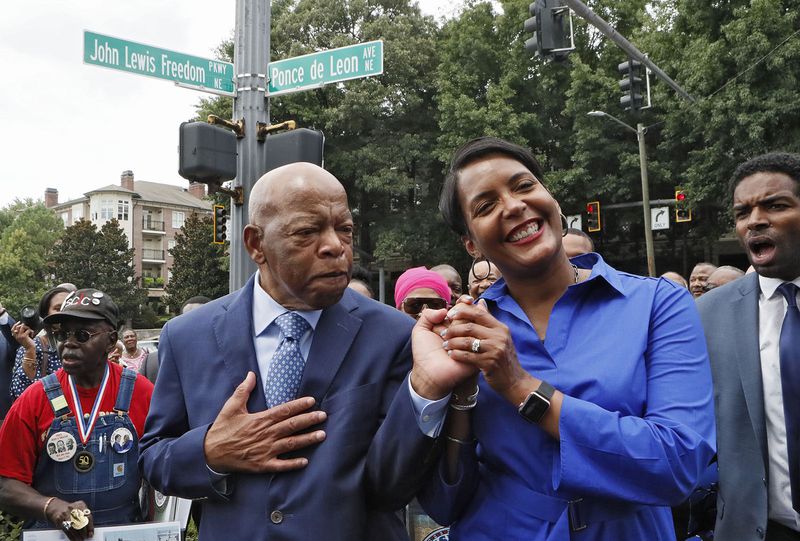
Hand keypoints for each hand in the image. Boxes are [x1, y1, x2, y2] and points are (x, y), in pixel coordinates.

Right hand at [11, 322, 34, 348]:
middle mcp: (17, 336)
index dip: (15, 325)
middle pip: (18, 326)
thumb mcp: (23, 337)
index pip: (12, 329)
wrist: (30, 348)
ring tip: (31, 331)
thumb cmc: (28, 342)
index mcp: (16, 336)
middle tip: (28, 328)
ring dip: (28, 328)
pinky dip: (31, 331)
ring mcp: (20, 336)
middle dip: (24, 326)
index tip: (19, 322)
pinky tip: (32, 335)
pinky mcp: (24, 336)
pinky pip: (28, 330)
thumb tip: (22, 325)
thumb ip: (22, 332)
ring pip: (23, 327)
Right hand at [45, 498, 93, 540]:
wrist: (56, 507)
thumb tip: (89, 530)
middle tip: (85, 537)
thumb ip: (85, 517)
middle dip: (83, 531)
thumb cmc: (70, 510)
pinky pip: (66, 529)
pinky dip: (70, 535)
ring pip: (73, 526)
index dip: (90, 527)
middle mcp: (73, 508)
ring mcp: (65, 513)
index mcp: (81, 505)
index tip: (90, 534)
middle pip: (80, 521)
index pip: (88, 516)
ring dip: (77, 535)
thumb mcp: (79, 509)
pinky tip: (73, 539)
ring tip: (80, 539)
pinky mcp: (59, 519)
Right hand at [204, 372, 326, 472]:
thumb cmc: (221, 429)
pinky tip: (305, 461)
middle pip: (292, 426)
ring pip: (291, 444)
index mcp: (260, 420)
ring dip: (307, 439)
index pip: (284, 410)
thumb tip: (251, 374)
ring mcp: (265, 451)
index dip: (299, 405)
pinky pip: (281, 465)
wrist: (209, 453)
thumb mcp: (231, 406)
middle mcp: (265, 435)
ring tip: (322, 434)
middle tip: (323, 416)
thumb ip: (243, 390)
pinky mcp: (262, 465)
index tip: (312, 401)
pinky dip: (293, 464)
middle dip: (309, 420)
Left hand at [410, 300, 478, 399]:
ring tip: (444, 347)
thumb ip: (428, 314)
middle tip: (442, 334)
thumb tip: (444, 310)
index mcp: (455, 324)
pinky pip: (471, 345)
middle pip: (469, 316)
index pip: (466, 308)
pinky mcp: (476, 358)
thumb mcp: (421, 330)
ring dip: (453, 336)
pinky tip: (450, 355)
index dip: (465, 303)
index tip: (459, 305)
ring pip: (471, 330)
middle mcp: (465, 332)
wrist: (427, 373)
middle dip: (454, 322)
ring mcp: (472, 345)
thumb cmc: (424, 352)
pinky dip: (457, 348)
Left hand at [442, 300, 533, 402]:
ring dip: (452, 342)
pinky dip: (457, 354)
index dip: (462, 311)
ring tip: (445, 344)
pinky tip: (451, 354)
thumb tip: (479, 302)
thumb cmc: (503, 357)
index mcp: (500, 327)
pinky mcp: (490, 363)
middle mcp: (499, 336)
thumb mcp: (500, 336)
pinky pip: (468, 356)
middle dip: (453, 329)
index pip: (479, 313)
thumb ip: (488, 320)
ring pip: (467, 341)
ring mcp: (495, 350)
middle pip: (470, 326)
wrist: (514, 380)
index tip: (449, 314)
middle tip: (443, 333)